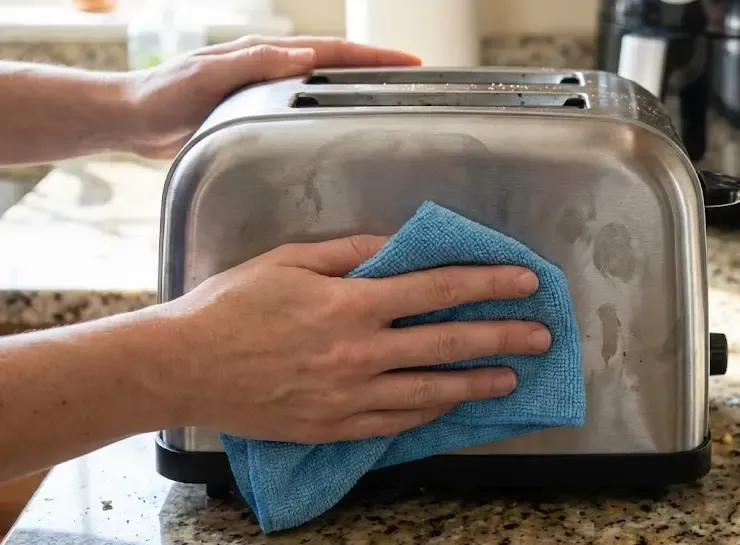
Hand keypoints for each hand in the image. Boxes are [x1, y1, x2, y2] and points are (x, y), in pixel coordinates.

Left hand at [124, 36, 420, 158]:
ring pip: (321, 88)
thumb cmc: (164, 95)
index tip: (409, 62)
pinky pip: (302, 110)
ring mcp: (263, 91)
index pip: (332, 52)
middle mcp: (270, 69)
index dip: (373, 57)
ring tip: (389, 105)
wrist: (132, 117)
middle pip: (335, 66)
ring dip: (355, 91)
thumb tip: (305, 57)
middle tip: (412, 83)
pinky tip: (337, 131)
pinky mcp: (253, 115)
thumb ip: (253, 63)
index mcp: (266, 56)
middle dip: (375, 70)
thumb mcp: (208, 75)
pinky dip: (328, 112)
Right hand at [162, 235, 551, 442]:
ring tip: (513, 377)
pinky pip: (396, 422)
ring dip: (478, 383)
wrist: (184, 367)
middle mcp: (358, 352)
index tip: (523, 282)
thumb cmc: (231, 307)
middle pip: (447, 343)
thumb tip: (398, 247)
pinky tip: (453, 406)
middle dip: (502, 336)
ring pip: (431, 391)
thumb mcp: (289, 261)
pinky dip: (431, 412)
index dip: (486, 283)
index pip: (437, 289)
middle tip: (541, 335)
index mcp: (350, 304)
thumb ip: (349, 252)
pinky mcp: (335, 427)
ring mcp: (349, 396)